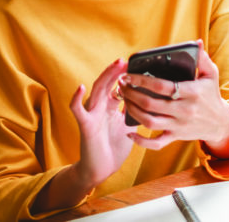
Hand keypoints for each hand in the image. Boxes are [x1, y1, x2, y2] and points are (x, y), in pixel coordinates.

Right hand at [32, 59, 136, 213]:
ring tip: (115, 65)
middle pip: (107, 83)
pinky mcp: (85, 125)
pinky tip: (80, 87)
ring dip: (105, 77)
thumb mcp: (129, 125)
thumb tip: (152, 99)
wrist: (101, 169)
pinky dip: (76, 99)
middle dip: (116, 71)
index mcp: (110, 107)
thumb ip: (135, 111)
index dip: (124, 75)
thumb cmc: (114, 147)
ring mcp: (91, 115)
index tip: (136, 64)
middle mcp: (100, 107)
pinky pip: (78, 110)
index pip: (117, 85)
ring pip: (96, 91)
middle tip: (126, 60)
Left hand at [120, 39, 228, 150]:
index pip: (162, 86)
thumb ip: (202, 58)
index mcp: (192, 92)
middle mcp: (184, 110)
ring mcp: (179, 125)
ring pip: (149, 122)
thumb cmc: (211, 95)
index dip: (142, 80)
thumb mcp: (211, 74)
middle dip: (132, 94)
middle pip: (151, 104)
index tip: (129, 74)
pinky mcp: (176, 137)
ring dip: (132, 111)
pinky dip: (141, 141)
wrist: (220, 123)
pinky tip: (130, 132)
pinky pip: (156, 143)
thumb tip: (197, 42)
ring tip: (124, 99)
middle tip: (121, 85)